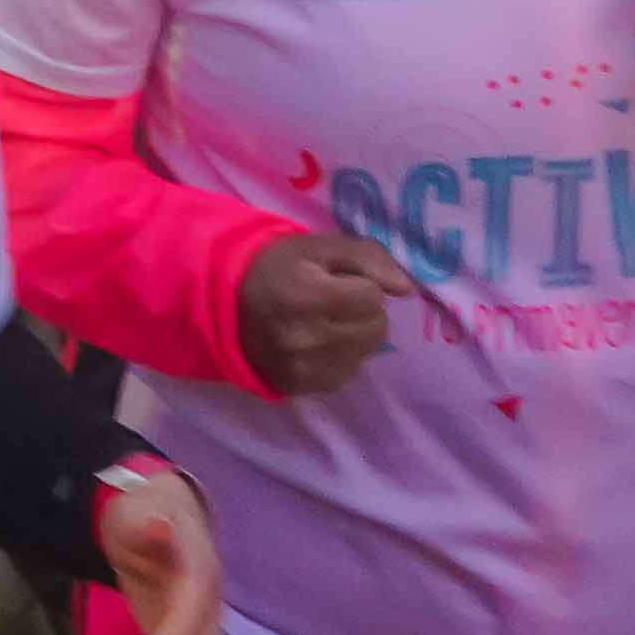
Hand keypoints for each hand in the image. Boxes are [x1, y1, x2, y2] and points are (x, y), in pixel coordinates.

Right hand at [233, 230, 408, 398]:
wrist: (228, 303)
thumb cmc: (280, 266)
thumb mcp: (321, 246)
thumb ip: (369, 258)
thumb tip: (407, 289)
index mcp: (307, 296)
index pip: (373, 297)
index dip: (360, 284)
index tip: (336, 281)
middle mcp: (304, 338)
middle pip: (375, 328)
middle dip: (363, 311)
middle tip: (333, 301)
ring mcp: (302, 369)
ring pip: (366, 352)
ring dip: (355, 334)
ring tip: (326, 321)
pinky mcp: (300, 387)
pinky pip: (349, 372)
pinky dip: (341, 356)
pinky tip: (318, 342)